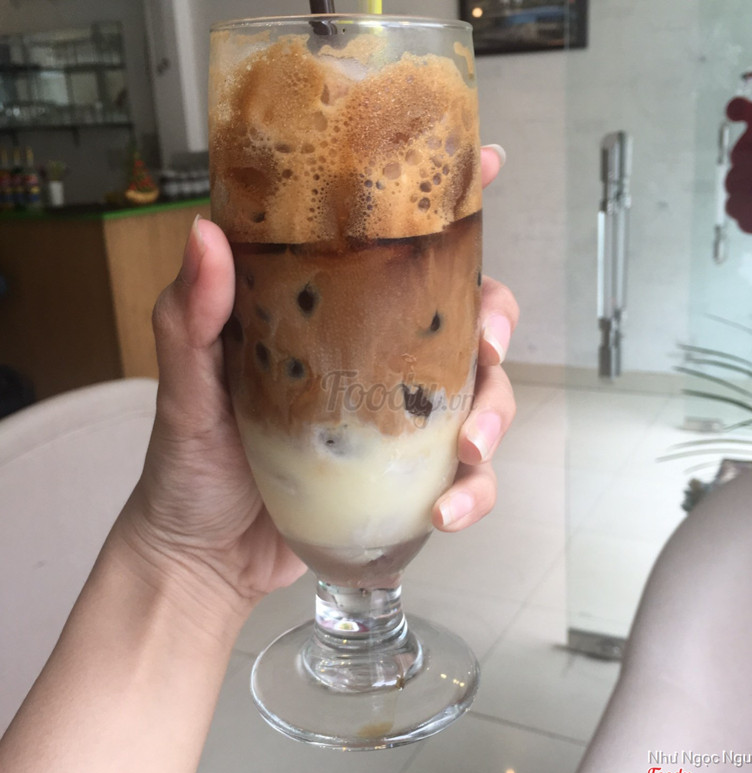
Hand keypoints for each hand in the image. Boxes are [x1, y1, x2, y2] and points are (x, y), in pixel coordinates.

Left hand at [117, 144, 516, 614]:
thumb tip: (206, 234)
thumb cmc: (190, 466)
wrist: (204, 556)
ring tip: (472, 450)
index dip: (450, 210)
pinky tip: (448, 511)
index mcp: (329, 321)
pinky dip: (474, 492)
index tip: (492, 168)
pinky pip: (464, 476)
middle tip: (492, 347)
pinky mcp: (404, 476)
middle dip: (498, 325)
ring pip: (481, 396)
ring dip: (496, 417)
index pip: (394, 252)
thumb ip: (190, 319)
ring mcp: (394, 420)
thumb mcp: (185, 387)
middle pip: (465, 319)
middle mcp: (372, 361)